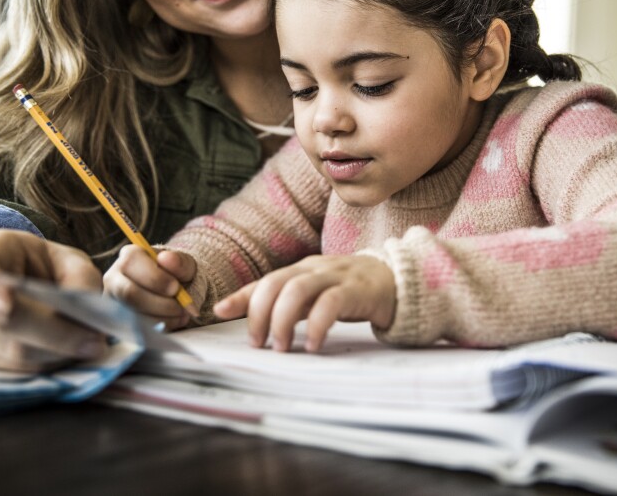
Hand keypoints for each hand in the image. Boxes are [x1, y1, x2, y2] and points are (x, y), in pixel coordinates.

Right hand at [0, 229, 105, 371]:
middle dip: (55, 336)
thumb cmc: (37, 264)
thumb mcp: (62, 256)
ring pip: (17, 355)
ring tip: (91, 345)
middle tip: (96, 342)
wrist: (4, 278)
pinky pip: (20, 371)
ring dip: (59, 354)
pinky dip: (52, 364)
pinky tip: (73, 352)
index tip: (5, 306)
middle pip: (6, 327)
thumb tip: (91, 316)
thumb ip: (79, 278)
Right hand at [104, 245, 195, 330]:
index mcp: (129, 255)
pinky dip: (158, 327)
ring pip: (131, 313)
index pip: (131, 264)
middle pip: (128, 293)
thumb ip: (180, 261)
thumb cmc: (177, 274)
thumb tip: (166, 258)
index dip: (155, 278)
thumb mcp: (185, 264)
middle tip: (181, 307)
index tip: (176, 288)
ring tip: (182, 314)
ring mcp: (113, 300)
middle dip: (159, 303)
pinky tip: (174, 321)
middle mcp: (114, 277)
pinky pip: (135, 328)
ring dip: (161, 317)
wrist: (175, 291)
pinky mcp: (117, 320)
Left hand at [213, 254, 394, 352]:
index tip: (219, 312)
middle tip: (258, 342)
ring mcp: (335, 276)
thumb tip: (245, 320)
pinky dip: (317, 325)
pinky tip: (314, 345)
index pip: (265, 280)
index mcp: (300, 269)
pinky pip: (331, 303)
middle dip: (260, 313)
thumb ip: (285, 305)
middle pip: (275, 282)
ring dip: (283, 320)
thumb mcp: (314, 295)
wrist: (397, 280)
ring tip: (282, 347)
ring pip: (298, 289)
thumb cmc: (349, 291)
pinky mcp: (356, 289)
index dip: (241, 296)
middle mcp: (314, 268)